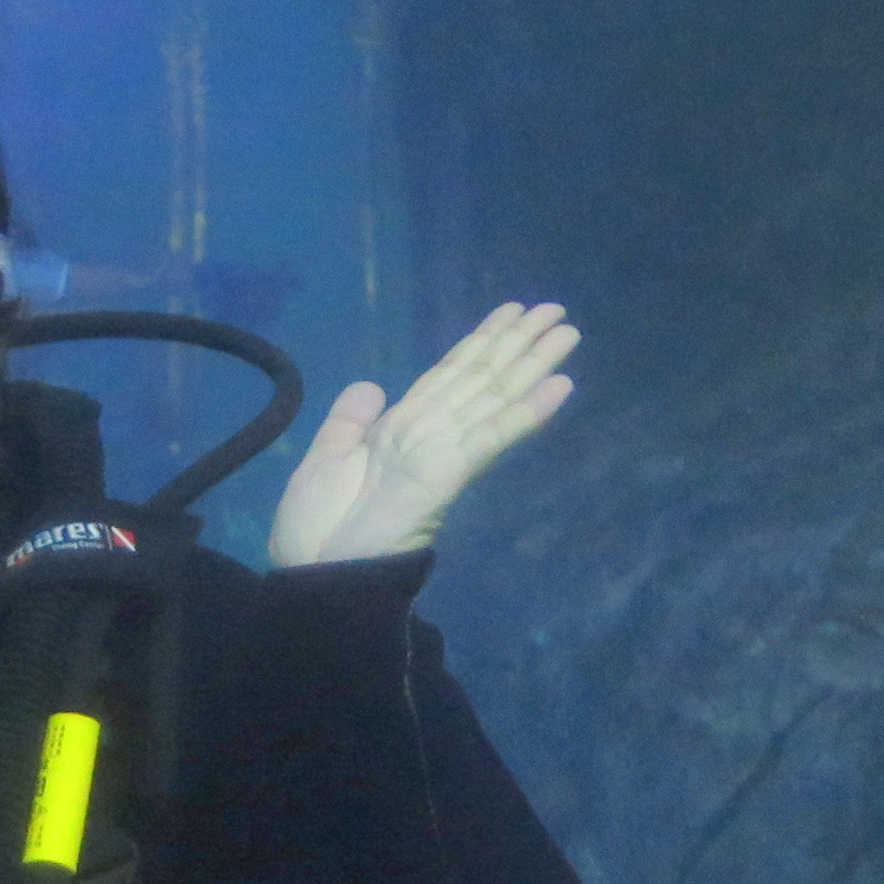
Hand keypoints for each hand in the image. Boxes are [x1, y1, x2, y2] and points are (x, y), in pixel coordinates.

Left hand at [267, 301, 576, 568]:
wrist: (315, 574)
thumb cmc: (316, 528)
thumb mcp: (325, 458)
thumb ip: (350, 421)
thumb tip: (373, 386)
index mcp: (401, 428)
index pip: (450, 374)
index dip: (482, 341)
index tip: (512, 312)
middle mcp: (431, 433)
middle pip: (483, 378)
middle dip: (519, 344)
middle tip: (556, 310)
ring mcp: (445, 452)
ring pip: (497, 397)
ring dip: (534, 365)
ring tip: (568, 333)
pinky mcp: (451, 474)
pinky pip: (493, 436)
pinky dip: (526, 411)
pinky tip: (560, 387)